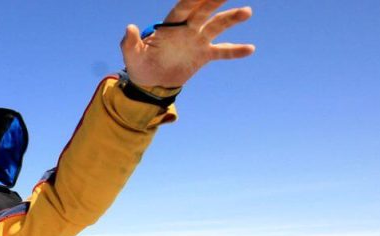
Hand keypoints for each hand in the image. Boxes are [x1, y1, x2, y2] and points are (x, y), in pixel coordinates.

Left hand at [122, 0, 254, 87]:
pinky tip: (250, 49)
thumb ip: (130, 42)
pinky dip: (235, 51)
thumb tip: (129, 28)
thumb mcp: (131, 55)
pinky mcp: (204, 55)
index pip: (183, 8)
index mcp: (170, 26)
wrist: (151, 83)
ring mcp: (197, 41)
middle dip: (215, 0)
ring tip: (247, 11)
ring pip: (217, 26)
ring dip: (231, 19)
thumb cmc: (139, 65)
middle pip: (204, 11)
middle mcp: (187, 29)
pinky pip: (222, 52)